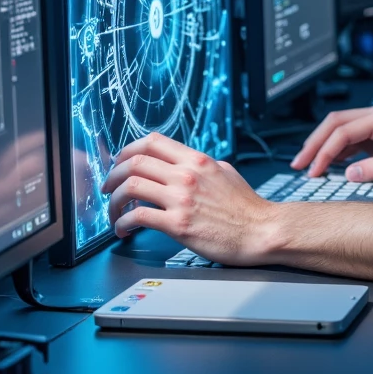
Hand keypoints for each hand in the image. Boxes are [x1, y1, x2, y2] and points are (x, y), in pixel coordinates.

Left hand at [101, 133, 278, 266]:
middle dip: (114, 174)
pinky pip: (138, 216)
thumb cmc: (248, 208)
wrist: (263, 231)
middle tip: (110, 187)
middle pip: (134, 161)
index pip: (151, 142)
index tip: (120, 163)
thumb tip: (183, 166)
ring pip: (131, 186)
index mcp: (196, 160)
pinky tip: (123, 229)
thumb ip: (201, 167)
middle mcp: (186, 175)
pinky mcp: (178, 224)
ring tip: (114, 211)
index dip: (128, 150)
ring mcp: (181, 199)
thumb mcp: (225, 173)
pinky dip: (123, 222)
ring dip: (114, 200)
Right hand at [292, 104, 372, 183]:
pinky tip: (330, 165)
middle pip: (334, 124)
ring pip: (340, 129)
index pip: (343, 132)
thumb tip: (351, 174)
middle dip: (314, 144)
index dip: (324, 152)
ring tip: (308, 165)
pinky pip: (351, 139)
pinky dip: (336, 150)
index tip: (315, 170)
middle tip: (299, 164)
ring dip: (322, 146)